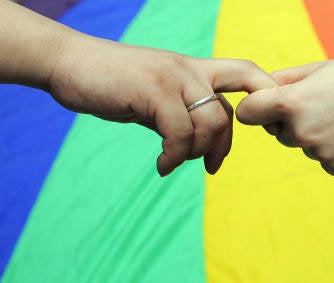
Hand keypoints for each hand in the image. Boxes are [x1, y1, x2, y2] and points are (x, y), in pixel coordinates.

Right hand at [47, 36, 274, 175]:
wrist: (70, 63)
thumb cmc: (111, 82)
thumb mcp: (154, 97)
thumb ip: (179, 113)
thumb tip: (197, 142)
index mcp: (193, 69)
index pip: (246, 74)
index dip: (263, 98)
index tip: (259, 130)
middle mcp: (189, 69)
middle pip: (232, 108)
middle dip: (227, 144)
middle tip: (212, 167)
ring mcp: (173, 77)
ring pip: (211, 123)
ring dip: (196, 153)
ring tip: (173, 162)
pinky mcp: (153, 90)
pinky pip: (180, 133)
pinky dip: (175, 157)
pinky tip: (162, 166)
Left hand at [236, 54, 333, 177]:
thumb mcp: (318, 69)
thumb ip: (282, 82)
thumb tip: (256, 95)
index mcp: (291, 103)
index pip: (248, 114)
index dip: (256, 109)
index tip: (266, 106)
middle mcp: (303, 132)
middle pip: (278, 134)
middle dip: (292, 122)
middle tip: (326, 106)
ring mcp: (322, 155)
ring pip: (305, 147)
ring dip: (317, 136)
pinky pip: (325, 161)